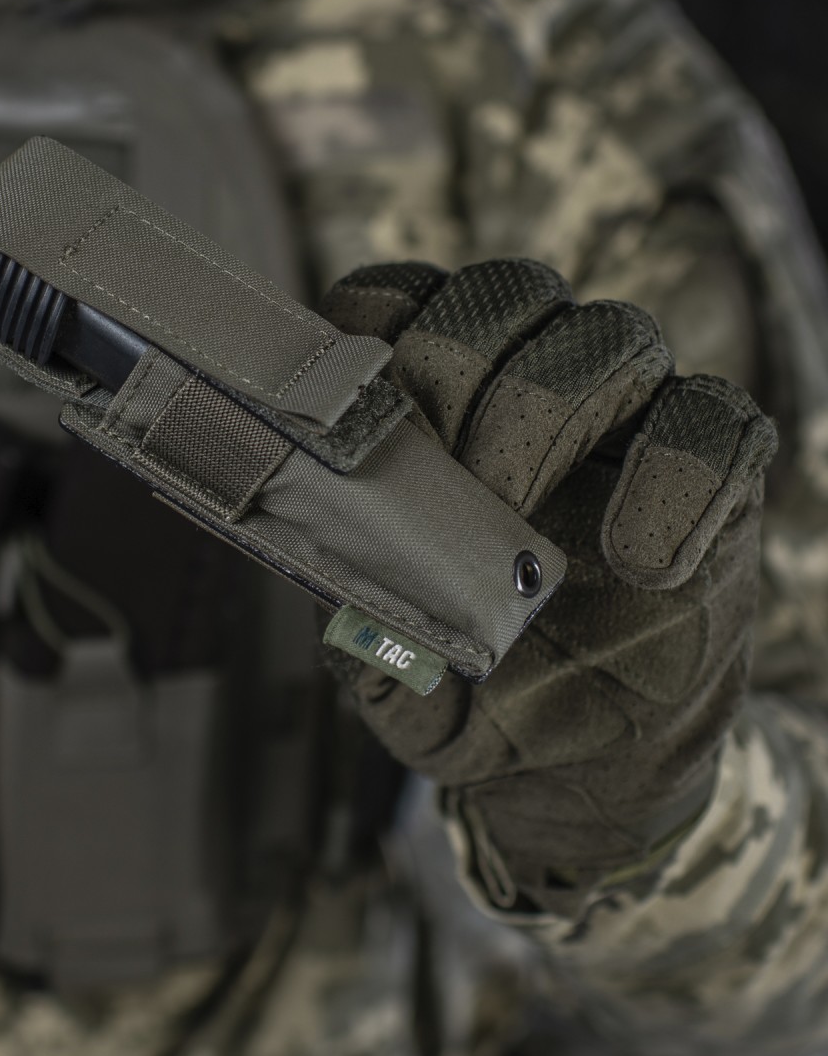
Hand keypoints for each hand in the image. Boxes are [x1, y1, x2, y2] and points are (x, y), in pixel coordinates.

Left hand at [319, 259, 776, 910]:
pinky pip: (717, 419)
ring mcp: (625, 416)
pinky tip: (643, 563)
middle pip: (499, 299)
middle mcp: (525, 385)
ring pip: (605, 335)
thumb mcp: (397, 673)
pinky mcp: (711, 462)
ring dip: (552, 410)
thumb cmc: (473, 689)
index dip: (373, 329)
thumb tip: (339, 591)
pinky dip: (678, 474)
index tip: (361, 406)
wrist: (585, 756)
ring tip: (524, 527)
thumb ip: (361, 626)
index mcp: (431, 408)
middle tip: (448, 479)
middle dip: (461, 370)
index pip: (396, 304)